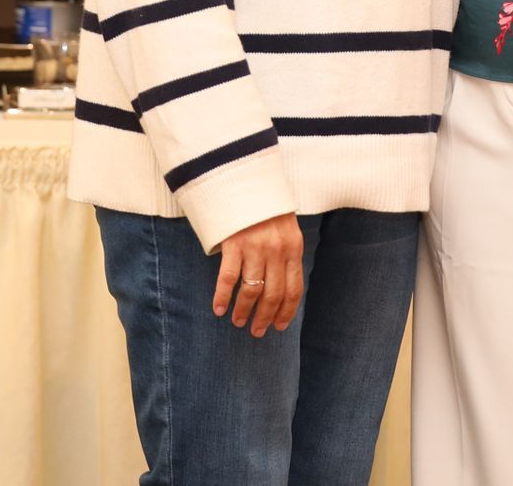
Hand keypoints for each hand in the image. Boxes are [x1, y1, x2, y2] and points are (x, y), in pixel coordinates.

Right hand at [213, 212, 304, 336]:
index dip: (286, 312)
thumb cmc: (268, 208)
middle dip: (264, 317)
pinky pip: (227, 278)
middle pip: (273, 294)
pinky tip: (218, 308)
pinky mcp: (234, 243)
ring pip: (251, 290)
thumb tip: (282, 287)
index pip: (293, 289)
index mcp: (294, 249)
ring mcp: (255, 248)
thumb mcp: (287, 230)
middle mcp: (277, 251)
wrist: (248, 181)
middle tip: (257, 332)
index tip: (278, 327)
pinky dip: (222, 296)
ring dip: (243, 311)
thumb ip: (286, 255)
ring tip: (238, 321)